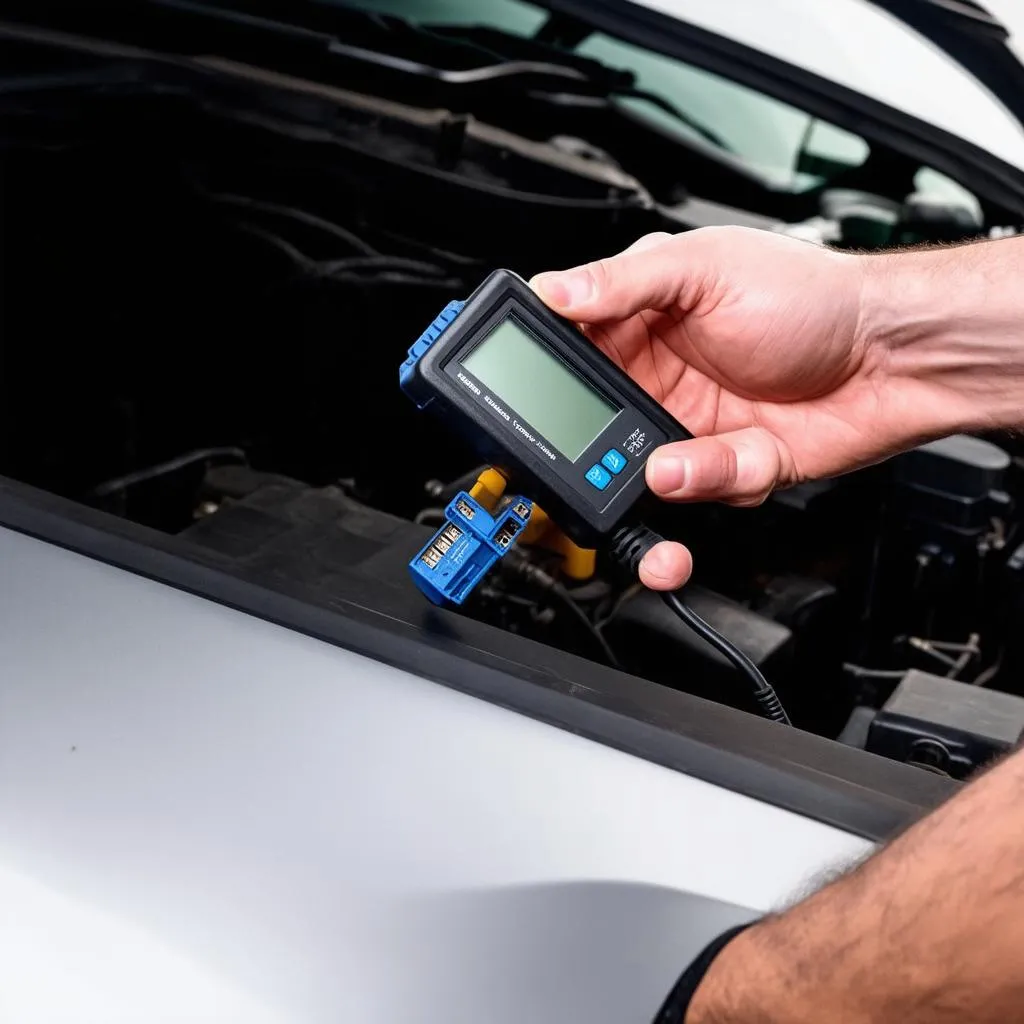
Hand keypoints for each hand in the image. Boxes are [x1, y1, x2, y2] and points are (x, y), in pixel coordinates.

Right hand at [531, 227, 987, 588]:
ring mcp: (688, 426)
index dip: (538, 376)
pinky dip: (713, 479)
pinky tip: (733, 455)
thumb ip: (625, 281)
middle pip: (587, 425)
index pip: (564, 351)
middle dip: (583, 450)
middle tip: (582, 456)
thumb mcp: (708, 268)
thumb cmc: (811, 296)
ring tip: (666, 466)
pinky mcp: (725, 467)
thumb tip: (553, 291)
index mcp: (639, 322)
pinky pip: (698, 489)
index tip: (520, 400)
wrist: (894, 356)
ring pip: (636, 472)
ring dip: (651, 475)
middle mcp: (656, 377)